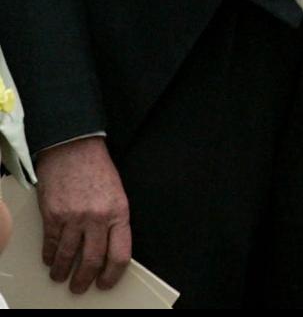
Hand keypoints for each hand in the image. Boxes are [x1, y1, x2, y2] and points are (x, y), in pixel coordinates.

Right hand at [35, 137, 130, 293]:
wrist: (74, 149)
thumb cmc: (97, 169)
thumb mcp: (117, 194)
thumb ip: (114, 221)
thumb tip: (108, 250)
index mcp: (119, 212)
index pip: (120, 254)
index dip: (112, 275)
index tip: (106, 283)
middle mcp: (98, 217)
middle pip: (93, 262)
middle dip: (85, 280)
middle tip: (80, 287)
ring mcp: (74, 218)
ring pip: (68, 258)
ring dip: (63, 273)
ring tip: (61, 277)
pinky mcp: (53, 216)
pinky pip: (51, 246)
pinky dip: (49, 257)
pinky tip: (50, 260)